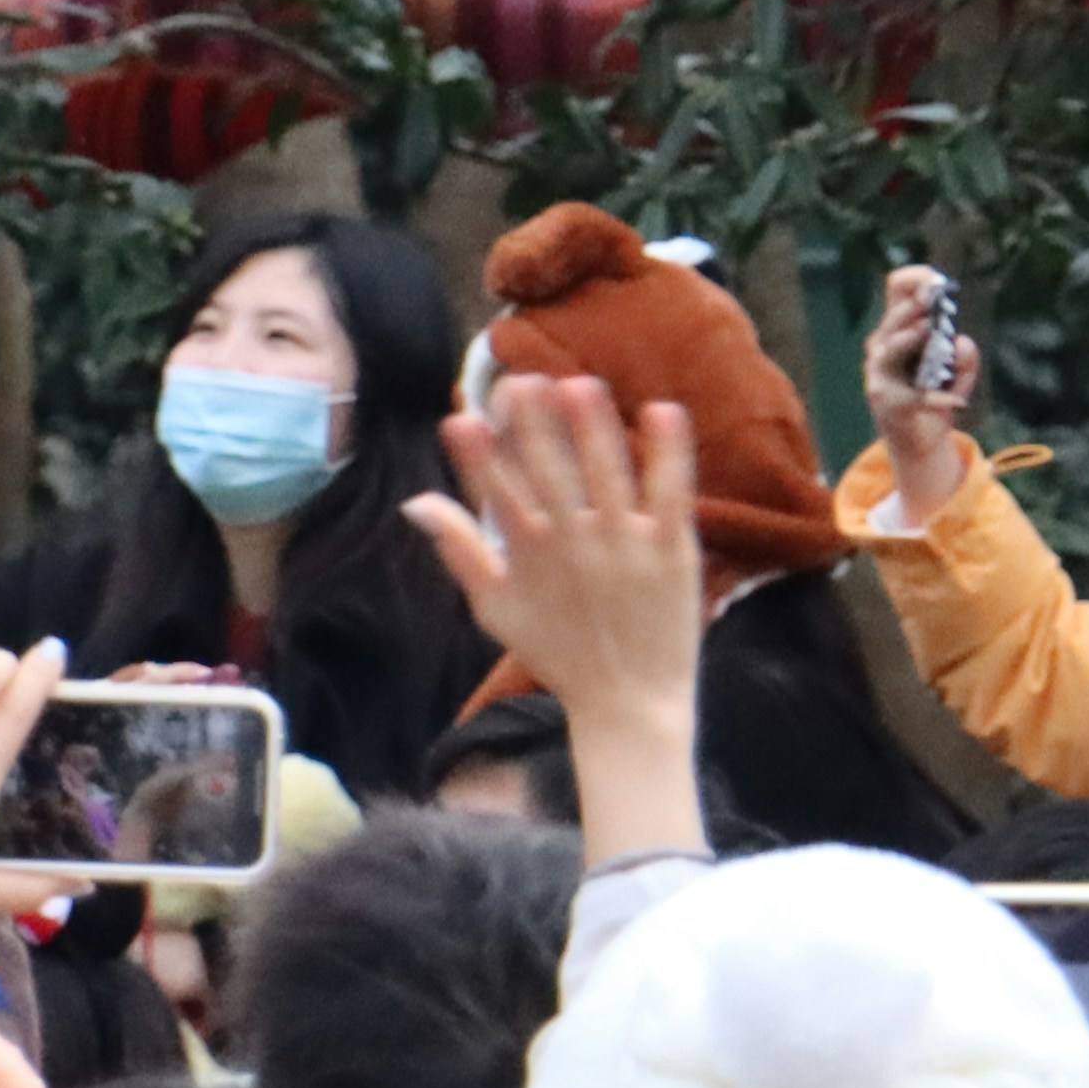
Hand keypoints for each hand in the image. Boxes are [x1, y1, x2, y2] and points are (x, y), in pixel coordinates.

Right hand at [404, 375, 710, 861]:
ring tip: (581, 384)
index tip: (460, 415)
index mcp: (528, 554)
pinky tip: (661, 410)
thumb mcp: (495, 609)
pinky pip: (670, 493)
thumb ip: (458, 551)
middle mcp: (574, 544)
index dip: (477, 455)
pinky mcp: (672, 552)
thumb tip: (416, 501)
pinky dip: (667, 454)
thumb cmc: (558, 655)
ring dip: (593, 429)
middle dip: (533, 426)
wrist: (630, 707)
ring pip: (606, 475)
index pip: (495, 492)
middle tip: (522, 380)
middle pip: (549, 473)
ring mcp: (626, 546)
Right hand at [865, 260, 981, 527]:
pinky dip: (937, 401)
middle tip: (931, 300)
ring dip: (907, 338)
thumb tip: (963, 342)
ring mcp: (881, 377)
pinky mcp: (891, 405)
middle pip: (892, 319)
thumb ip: (964, 361)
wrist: (917, 444)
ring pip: (889, 348)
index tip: (935, 279)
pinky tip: (957, 403)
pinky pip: (915, 399)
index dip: (913, 279)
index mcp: (897, 332)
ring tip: (926, 331)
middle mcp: (882, 349)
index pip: (895, 293)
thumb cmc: (932, 399)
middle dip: (911, 308)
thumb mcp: (955, 378)